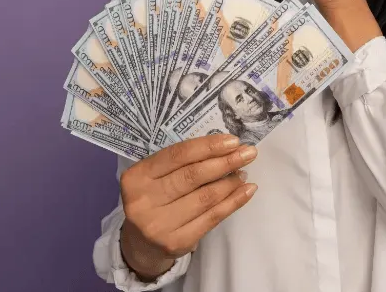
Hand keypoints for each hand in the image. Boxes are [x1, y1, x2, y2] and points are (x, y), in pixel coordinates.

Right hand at [119, 134, 257, 278]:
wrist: (139, 245)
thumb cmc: (153, 200)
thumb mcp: (154, 177)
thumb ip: (179, 163)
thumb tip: (224, 148)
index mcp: (136, 177)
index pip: (177, 155)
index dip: (208, 146)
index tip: (233, 141)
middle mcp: (144, 201)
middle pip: (193, 176)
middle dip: (226, 162)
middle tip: (248, 153)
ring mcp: (159, 224)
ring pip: (206, 197)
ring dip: (231, 182)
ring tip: (244, 172)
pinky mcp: (177, 242)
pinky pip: (213, 217)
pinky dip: (234, 202)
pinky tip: (246, 191)